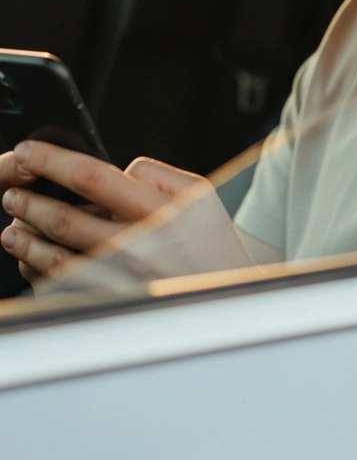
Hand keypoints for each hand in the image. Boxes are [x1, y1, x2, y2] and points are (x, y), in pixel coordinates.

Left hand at [0, 141, 210, 284]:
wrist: (232, 297)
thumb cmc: (214, 245)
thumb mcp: (199, 193)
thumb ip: (155, 174)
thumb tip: (115, 171)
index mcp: (159, 212)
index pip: (92, 177)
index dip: (53, 161)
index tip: (29, 153)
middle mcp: (139, 247)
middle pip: (65, 219)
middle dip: (29, 202)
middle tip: (13, 193)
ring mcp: (124, 281)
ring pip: (58, 259)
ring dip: (27, 242)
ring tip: (13, 228)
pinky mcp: (115, 305)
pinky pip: (66, 290)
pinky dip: (42, 274)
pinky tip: (33, 264)